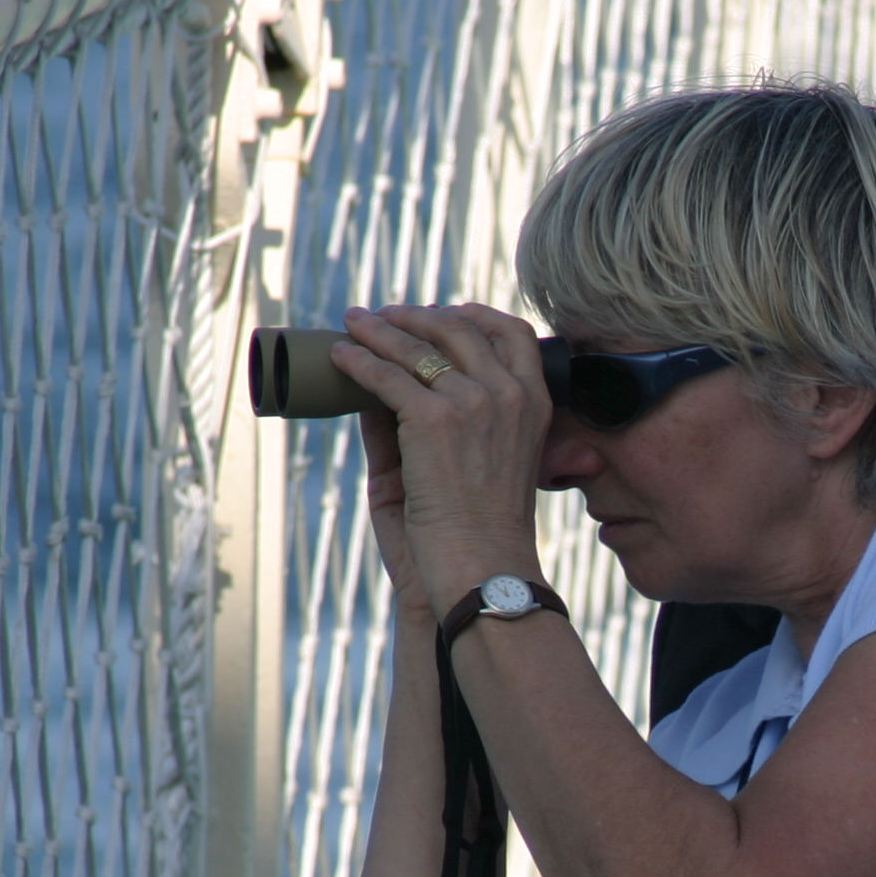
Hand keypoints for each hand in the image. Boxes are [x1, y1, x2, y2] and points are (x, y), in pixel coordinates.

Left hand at [333, 303, 553, 614]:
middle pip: (457, 329)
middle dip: (416, 316)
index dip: (474, 316)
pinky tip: (340, 358)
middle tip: (384, 316)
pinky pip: (385, 376)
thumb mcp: (491, 460)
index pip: (512, 334)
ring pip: (416, 347)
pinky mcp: (433, 419)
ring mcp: (472, 402)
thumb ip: (462, 419)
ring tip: (352, 324)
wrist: (483, 564)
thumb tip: (398, 382)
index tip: (443, 313)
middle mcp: (509, 393)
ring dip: (378, 330)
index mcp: (535, 402)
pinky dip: (357, 362)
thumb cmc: (485, 526)